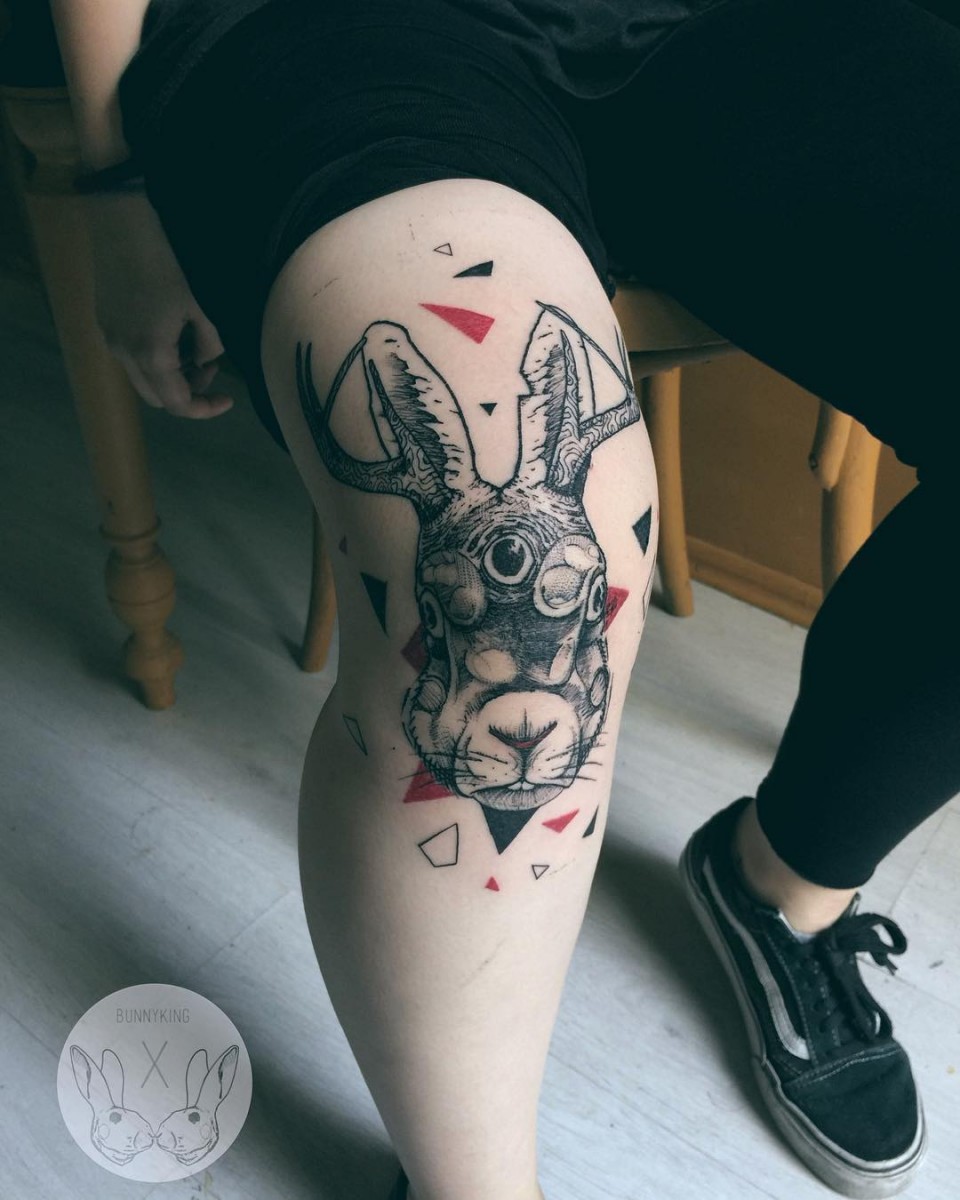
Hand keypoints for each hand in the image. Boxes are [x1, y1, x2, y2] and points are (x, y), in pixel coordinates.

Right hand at [84, 190, 233, 418]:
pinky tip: (170, 332)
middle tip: (210, 367)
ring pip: (143, 379)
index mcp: (150, 354)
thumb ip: (211, 344)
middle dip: (187, 392)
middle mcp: (124, 354)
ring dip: (171, 375)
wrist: (121, 222)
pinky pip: (132, 357)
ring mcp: (110, 340)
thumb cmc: (166, 262)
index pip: (178, 404)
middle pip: (158, 398)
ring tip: (193, 347)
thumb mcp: (202, 306)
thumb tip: (206, 361)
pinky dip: (154, 359)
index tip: (227, 399)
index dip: (205, 409)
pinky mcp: (105, 324)